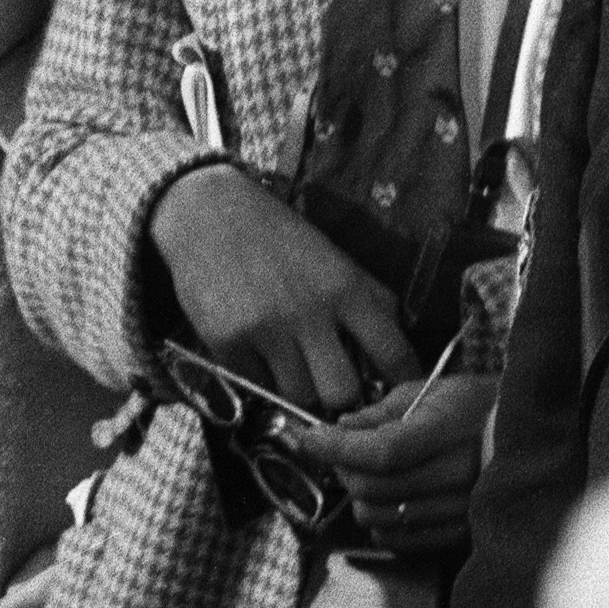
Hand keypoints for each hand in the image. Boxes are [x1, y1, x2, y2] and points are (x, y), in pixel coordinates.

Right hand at [146, 162, 408, 409]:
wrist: (205, 212)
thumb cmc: (278, 236)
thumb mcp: (333, 258)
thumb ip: (368, 299)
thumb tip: (394, 352)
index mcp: (345, 288)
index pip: (393, 353)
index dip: (403, 382)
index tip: (399, 392)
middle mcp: (308, 312)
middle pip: (342, 393)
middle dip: (340, 395)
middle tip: (332, 383)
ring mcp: (265, 329)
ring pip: (298, 395)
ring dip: (298, 386)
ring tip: (290, 364)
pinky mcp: (226, 341)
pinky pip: (256, 383)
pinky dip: (260, 375)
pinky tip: (256, 350)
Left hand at [305, 371, 486, 563]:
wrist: (532, 440)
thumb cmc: (477, 408)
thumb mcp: (430, 391)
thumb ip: (381, 411)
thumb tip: (341, 426)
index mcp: (449, 432)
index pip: (381, 451)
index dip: (337, 447)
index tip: (310, 438)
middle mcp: (458, 475)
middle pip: (373, 487)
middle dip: (343, 469)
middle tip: (341, 453)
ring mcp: (461, 510)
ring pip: (379, 517)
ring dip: (359, 496)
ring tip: (367, 474)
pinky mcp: (461, 534)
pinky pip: (400, 540)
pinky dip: (381, 521)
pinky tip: (387, 499)